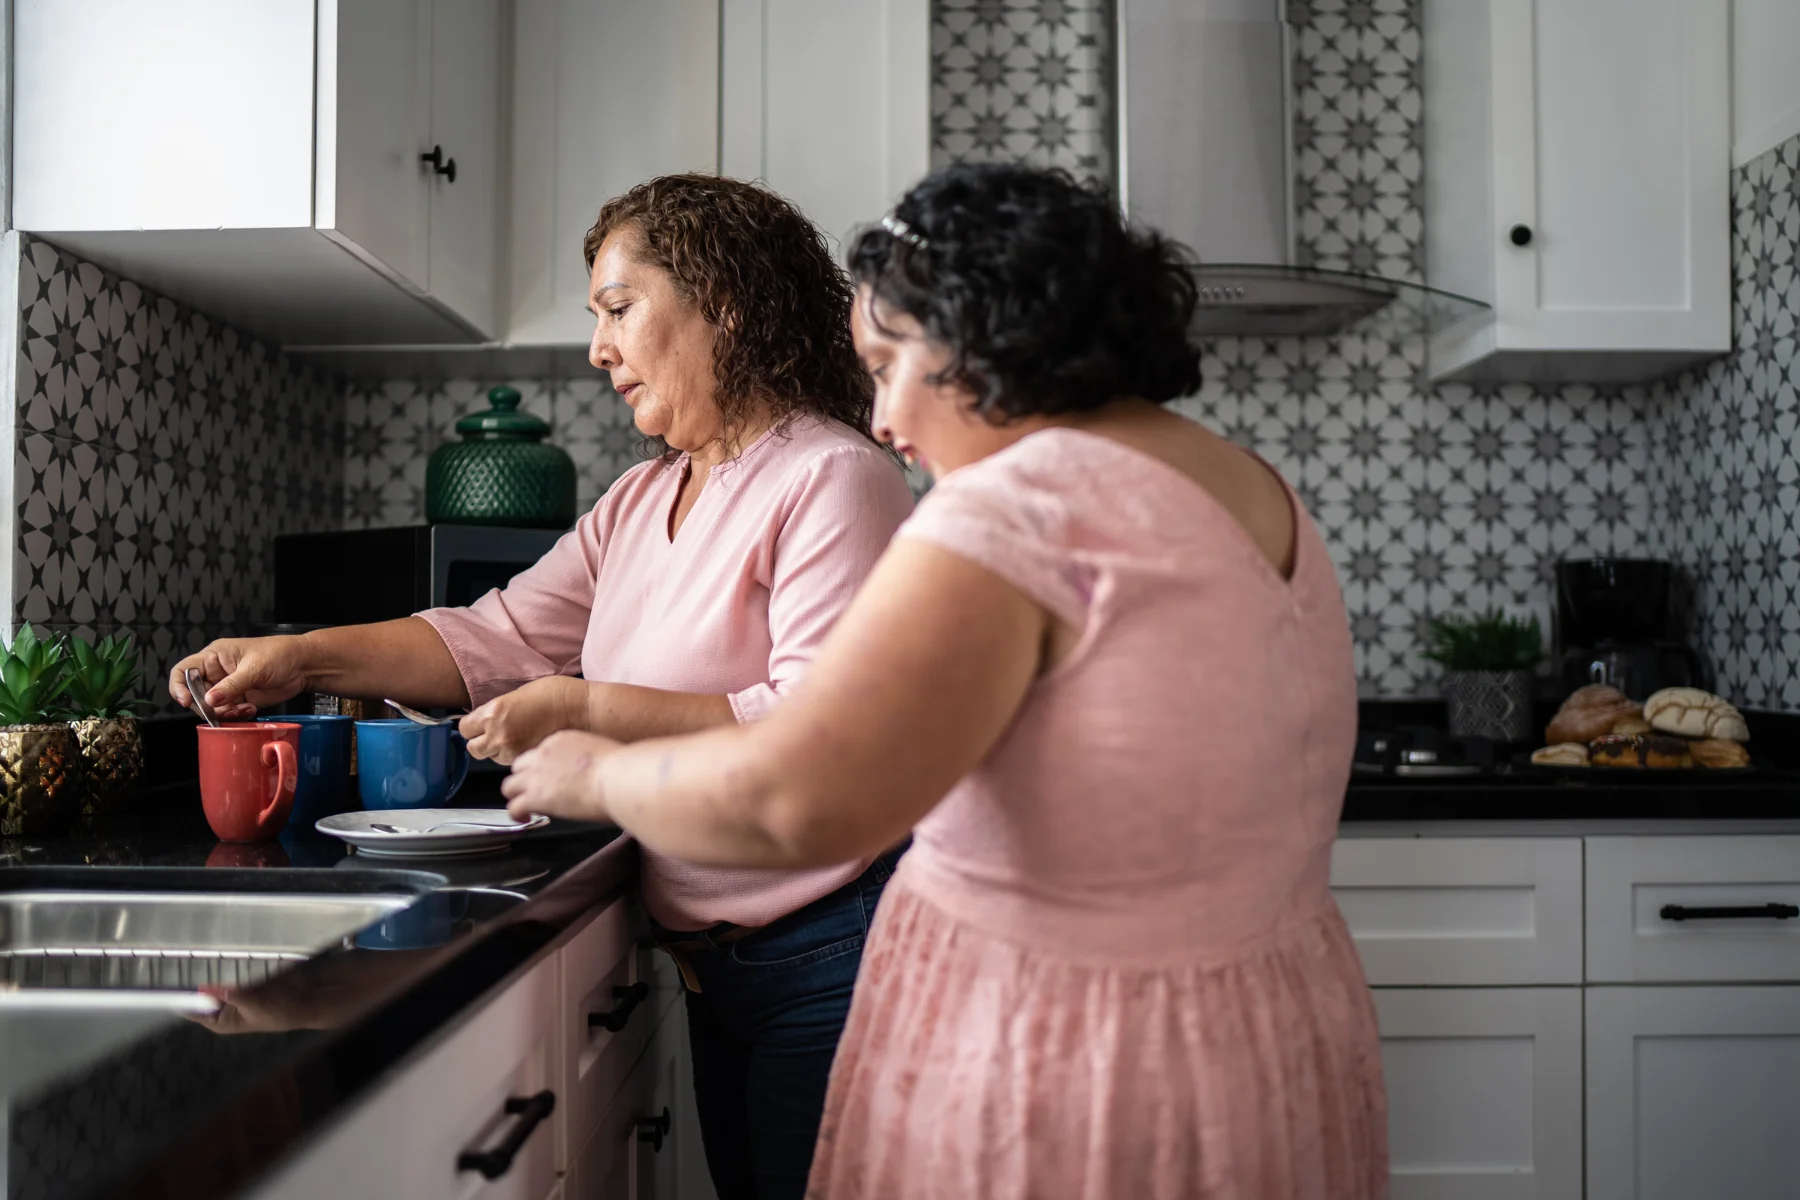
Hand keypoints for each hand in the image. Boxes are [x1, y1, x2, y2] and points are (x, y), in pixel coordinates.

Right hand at [169, 636, 310, 720]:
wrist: (304, 665)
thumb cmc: (280, 654)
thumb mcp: (254, 668)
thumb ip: (232, 685)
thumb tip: (210, 700)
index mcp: (215, 656)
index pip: (184, 671)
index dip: (179, 687)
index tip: (187, 701)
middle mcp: (218, 672)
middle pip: (196, 695)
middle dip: (207, 706)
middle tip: (223, 708)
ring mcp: (229, 687)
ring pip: (212, 707)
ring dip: (223, 713)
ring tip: (241, 709)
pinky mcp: (240, 699)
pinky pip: (229, 713)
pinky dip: (236, 716)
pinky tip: (250, 710)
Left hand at [460, 676, 590, 764]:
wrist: (582, 708)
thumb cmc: (556, 695)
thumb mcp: (517, 695)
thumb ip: (498, 711)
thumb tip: (487, 720)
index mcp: (493, 712)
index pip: (464, 729)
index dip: (472, 727)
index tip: (478, 726)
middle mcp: (499, 734)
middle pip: (474, 749)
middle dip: (482, 742)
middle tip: (496, 734)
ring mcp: (513, 750)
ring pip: (492, 759)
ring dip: (499, 752)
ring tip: (517, 738)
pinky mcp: (527, 760)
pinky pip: (511, 763)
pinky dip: (515, 757)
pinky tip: (528, 744)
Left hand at [503, 730, 619, 823]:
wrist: (617, 777)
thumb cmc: (621, 768)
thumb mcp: (604, 753)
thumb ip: (593, 760)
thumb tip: (600, 771)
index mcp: (562, 740)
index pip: (542, 753)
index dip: (545, 767)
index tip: (554, 777)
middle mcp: (544, 754)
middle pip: (520, 766)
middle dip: (525, 779)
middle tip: (535, 791)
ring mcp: (536, 776)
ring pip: (510, 786)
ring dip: (516, 796)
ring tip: (525, 807)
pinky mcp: (534, 798)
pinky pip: (514, 807)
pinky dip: (517, 815)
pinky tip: (525, 820)